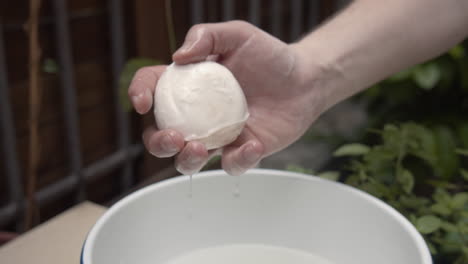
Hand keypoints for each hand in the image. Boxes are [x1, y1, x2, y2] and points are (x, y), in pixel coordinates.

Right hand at [128, 21, 324, 175]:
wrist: (305, 80)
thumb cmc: (269, 56)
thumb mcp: (238, 34)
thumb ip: (207, 35)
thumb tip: (178, 57)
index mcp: (189, 84)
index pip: (153, 89)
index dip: (139, 93)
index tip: (142, 101)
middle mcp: (197, 114)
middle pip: (162, 135)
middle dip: (157, 142)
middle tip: (173, 137)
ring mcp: (218, 135)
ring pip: (189, 160)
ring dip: (186, 160)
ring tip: (198, 148)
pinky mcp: (242, 151)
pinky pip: (232, 165)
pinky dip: (238, 159)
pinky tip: (253, 144)